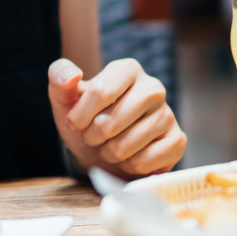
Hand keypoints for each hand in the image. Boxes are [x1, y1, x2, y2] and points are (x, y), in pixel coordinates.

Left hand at [47, 57, 185, 176]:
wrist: (100, 149)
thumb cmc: (84, 119)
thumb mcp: (64, 97)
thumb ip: (59, 76)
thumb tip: (72, 76)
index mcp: (127, 69)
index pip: (100, 93)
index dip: (80, 116)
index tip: (75, 123)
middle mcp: (153, 88)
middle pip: (111, 122)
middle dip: (93, 136)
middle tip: (93, 136)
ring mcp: (168, 114)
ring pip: (127, 145)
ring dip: (109, 153)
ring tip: (110, 145)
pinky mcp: (177, 140)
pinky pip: (147, 161)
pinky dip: (130, 165)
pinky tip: (129, 157)